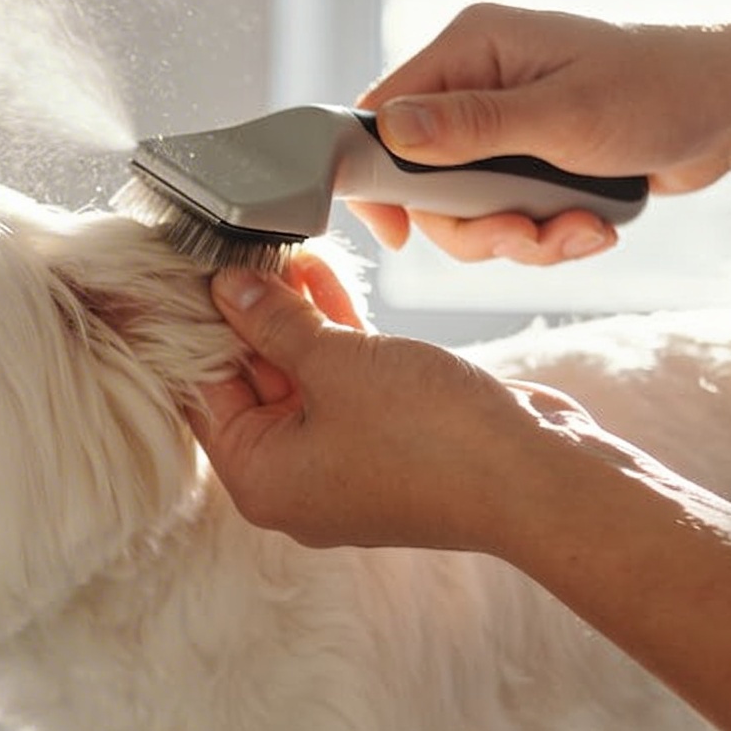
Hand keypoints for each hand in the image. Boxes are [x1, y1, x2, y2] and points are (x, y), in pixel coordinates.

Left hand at [188, 254, 598, 551]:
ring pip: (301, 381)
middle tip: (240, 249)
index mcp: (261, 481)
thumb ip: (274, 323)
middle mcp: (295, 482)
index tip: (192, 270)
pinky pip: (345, 386)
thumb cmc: (432, 437)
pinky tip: (325, 281)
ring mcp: (344, 465)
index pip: (202, 395)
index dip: (197, 328)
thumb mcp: (337, 364)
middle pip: (249, 386)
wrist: (537, 478)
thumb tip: (226, 289)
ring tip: (284, 251)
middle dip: (249, 316)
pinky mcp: (388, 444)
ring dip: (294, 320)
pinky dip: (336, 340)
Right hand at [350, 4, 730, 263]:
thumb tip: (390, 129)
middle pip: (422, 177)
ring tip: (581, 232)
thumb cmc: (661, 93)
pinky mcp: (531, 158)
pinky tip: (594, 226)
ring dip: (520, 236)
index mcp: (473, 46)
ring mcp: (504, 123)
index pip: (381, 112)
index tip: (398, 233)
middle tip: (524, 235)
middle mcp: (479, 81)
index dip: (376, 177)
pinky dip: (545, 234)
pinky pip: (506, 214)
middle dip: (475, 224)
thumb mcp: (563, 117)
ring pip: (466, 207)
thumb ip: (472, 128)